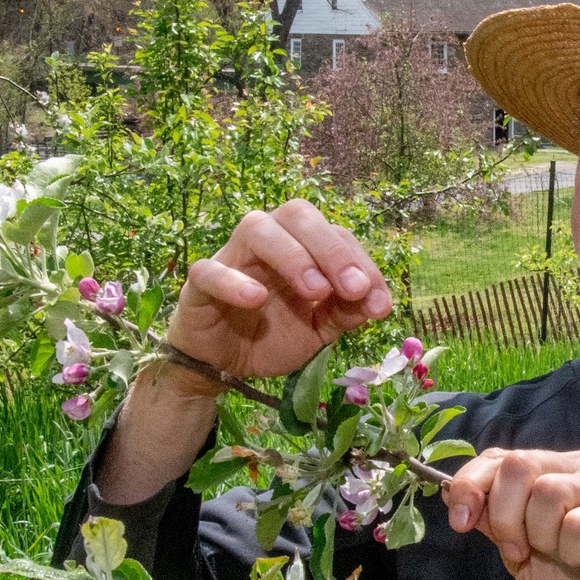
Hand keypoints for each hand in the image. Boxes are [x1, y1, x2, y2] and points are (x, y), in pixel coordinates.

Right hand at [165, 201, 392, 392]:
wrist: (225, 365)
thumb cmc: (272, 336)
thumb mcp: (319, 329)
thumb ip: (346, 313)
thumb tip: (380, 303)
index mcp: (301, 247)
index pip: (336, 235)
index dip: (362, 264)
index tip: (379, 304)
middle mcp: (268, 241)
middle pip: (298, 215)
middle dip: (331, 248)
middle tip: (353, 289)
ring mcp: (231, 257)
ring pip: (256, 228)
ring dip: (292, 255)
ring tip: (316, 291)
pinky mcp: (200, 283)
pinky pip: (209, 270)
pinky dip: (232, 280)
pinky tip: (256, 298)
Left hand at [446, 448, 579, 579]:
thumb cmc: (564, 576)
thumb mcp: (515, 546)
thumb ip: (491, 518)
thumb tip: (453, 495)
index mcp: (550, 468)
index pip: (497, 456)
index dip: (470, 486)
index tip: (461, 523)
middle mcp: (579, 467)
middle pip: (519, 465)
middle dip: (506, 516)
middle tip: (520, 550)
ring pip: (548, 492)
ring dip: (542, 537)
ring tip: (558, 554)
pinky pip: (578, 523)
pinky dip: (570, 550)